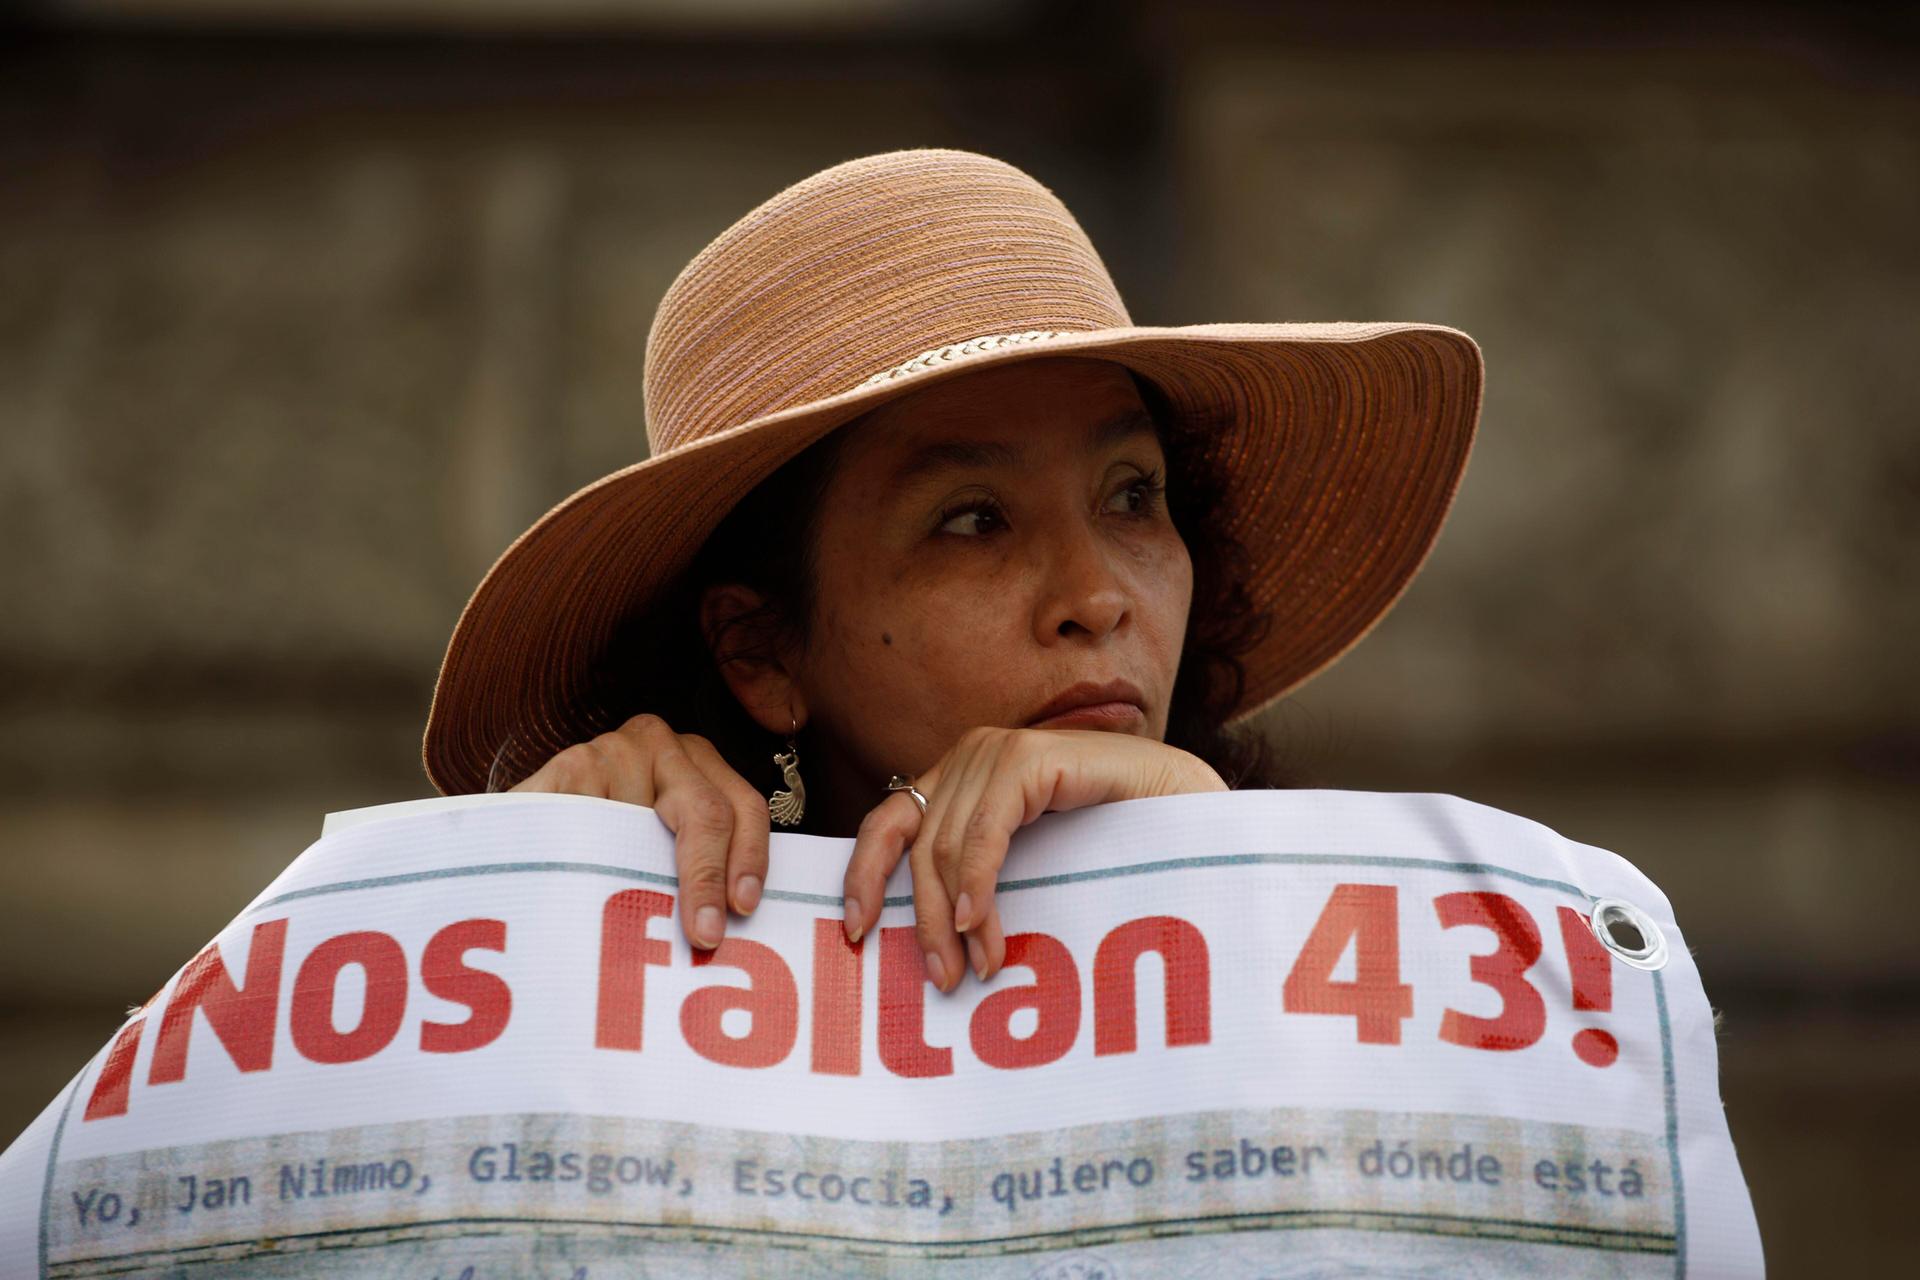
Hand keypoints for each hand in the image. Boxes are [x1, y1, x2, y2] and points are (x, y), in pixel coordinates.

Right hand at [510, 713, 768, 950]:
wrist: (525, 830)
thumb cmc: (602, 845)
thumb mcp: (655, 845)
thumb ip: (692, 868)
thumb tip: (727, 930)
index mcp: (698, 761)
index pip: (744, 807)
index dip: (751, 859)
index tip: (743, 908)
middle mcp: (661, 743)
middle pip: (707, 813)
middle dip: (709, 878)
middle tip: (705, 935)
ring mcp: (615, 750)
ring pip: (644, 829)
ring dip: (637, 879)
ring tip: (627, 921)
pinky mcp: (570, 765)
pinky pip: (594, 826)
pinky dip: (591, 865)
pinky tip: (582, 890)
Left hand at [839, 728, 1226, 992]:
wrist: (1198, 812)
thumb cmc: (1120, 847)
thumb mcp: (1032, 866)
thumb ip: (981, 880)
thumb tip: (926, 943)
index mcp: (964, 777)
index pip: (888, 823)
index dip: (864, 876)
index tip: (856, 934)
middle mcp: (974, 755)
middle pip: (915, 844)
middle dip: (922, 918)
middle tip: (939, 978)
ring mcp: (1001, 750)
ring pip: (945, 845)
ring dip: (956, 915)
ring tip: (977, 967)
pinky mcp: (1031, 758)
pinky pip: (986, 831)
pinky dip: (979, 881)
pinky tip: (984, 925)